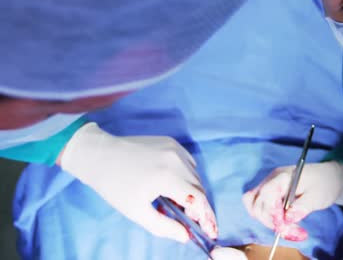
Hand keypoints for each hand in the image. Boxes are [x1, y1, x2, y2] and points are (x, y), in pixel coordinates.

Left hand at [59, 122, 216, 242]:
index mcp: (167, 177)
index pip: (198, 200)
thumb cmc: (115, 186)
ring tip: (176, 202)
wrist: (99, 154)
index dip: (205, 216)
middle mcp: (176, 160)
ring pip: (195, 174)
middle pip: (199, 187)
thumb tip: (185, 236)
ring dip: (192, 190)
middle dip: (197, 205)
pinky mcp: (171, 142)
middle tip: (188, 218)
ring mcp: (174, 148)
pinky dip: (186, 175)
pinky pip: (188, 162)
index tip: (208, 230)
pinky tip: (172, 183)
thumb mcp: (137, 212)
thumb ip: (164, 227)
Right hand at [242, 161, 342, 240]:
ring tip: (287, 228)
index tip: (285, 225)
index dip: (273, 212)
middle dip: (271, 221)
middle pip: (257, 202)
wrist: (328, 176)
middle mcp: (272, 179)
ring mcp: (268, 185)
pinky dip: (266, 217)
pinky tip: (281, 223)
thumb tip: (287, 218)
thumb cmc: (324, 184)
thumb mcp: (318, 196)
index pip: (268, 193)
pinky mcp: (269, 193)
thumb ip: (302, 207)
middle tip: (291, 231)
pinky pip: (258, 206)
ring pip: (253, 205)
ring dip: (267, 221)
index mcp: (284, 176)